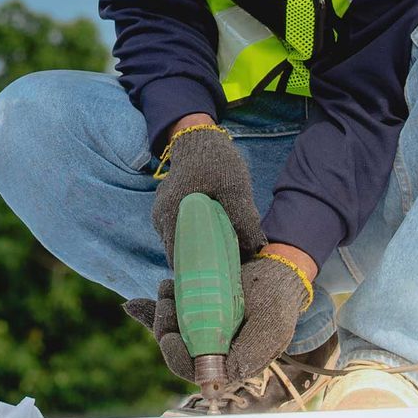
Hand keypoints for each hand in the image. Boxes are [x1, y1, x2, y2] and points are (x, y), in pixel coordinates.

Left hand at [123, 253, 310, 383]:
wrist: (277, 274)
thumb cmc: (277, 300)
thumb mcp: (271, 326)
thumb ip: (249, 354)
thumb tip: (219, 381)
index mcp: (232, 364)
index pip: (196, 371)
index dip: (177, 357)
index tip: (169, 337)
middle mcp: (215, 353)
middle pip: (178, 350)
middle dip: (165, 327)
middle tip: (165, 300)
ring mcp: (204, 334)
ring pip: (173, 332)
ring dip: (162, 313)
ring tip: (166, 287)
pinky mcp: (198, 316)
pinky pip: (171, 319)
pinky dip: (152, 312)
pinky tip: (136, 305)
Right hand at [149, 119, 262, 261]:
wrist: (200, 139)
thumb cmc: (216, 161)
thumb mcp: (235, 188)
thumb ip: (244, 218)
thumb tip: (256, 249)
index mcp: (170, 214)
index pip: (178, 260)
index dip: (197, 273)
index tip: (220, 279)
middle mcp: (161, 219)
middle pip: (180, 255)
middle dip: (201, 265)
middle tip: (227, 271)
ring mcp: (162, 215)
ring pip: (181, 244)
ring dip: (200, 251)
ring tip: (225, 257)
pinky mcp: (169, 211)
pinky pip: (182, 233)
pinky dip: (197, 239)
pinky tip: (217, 240)